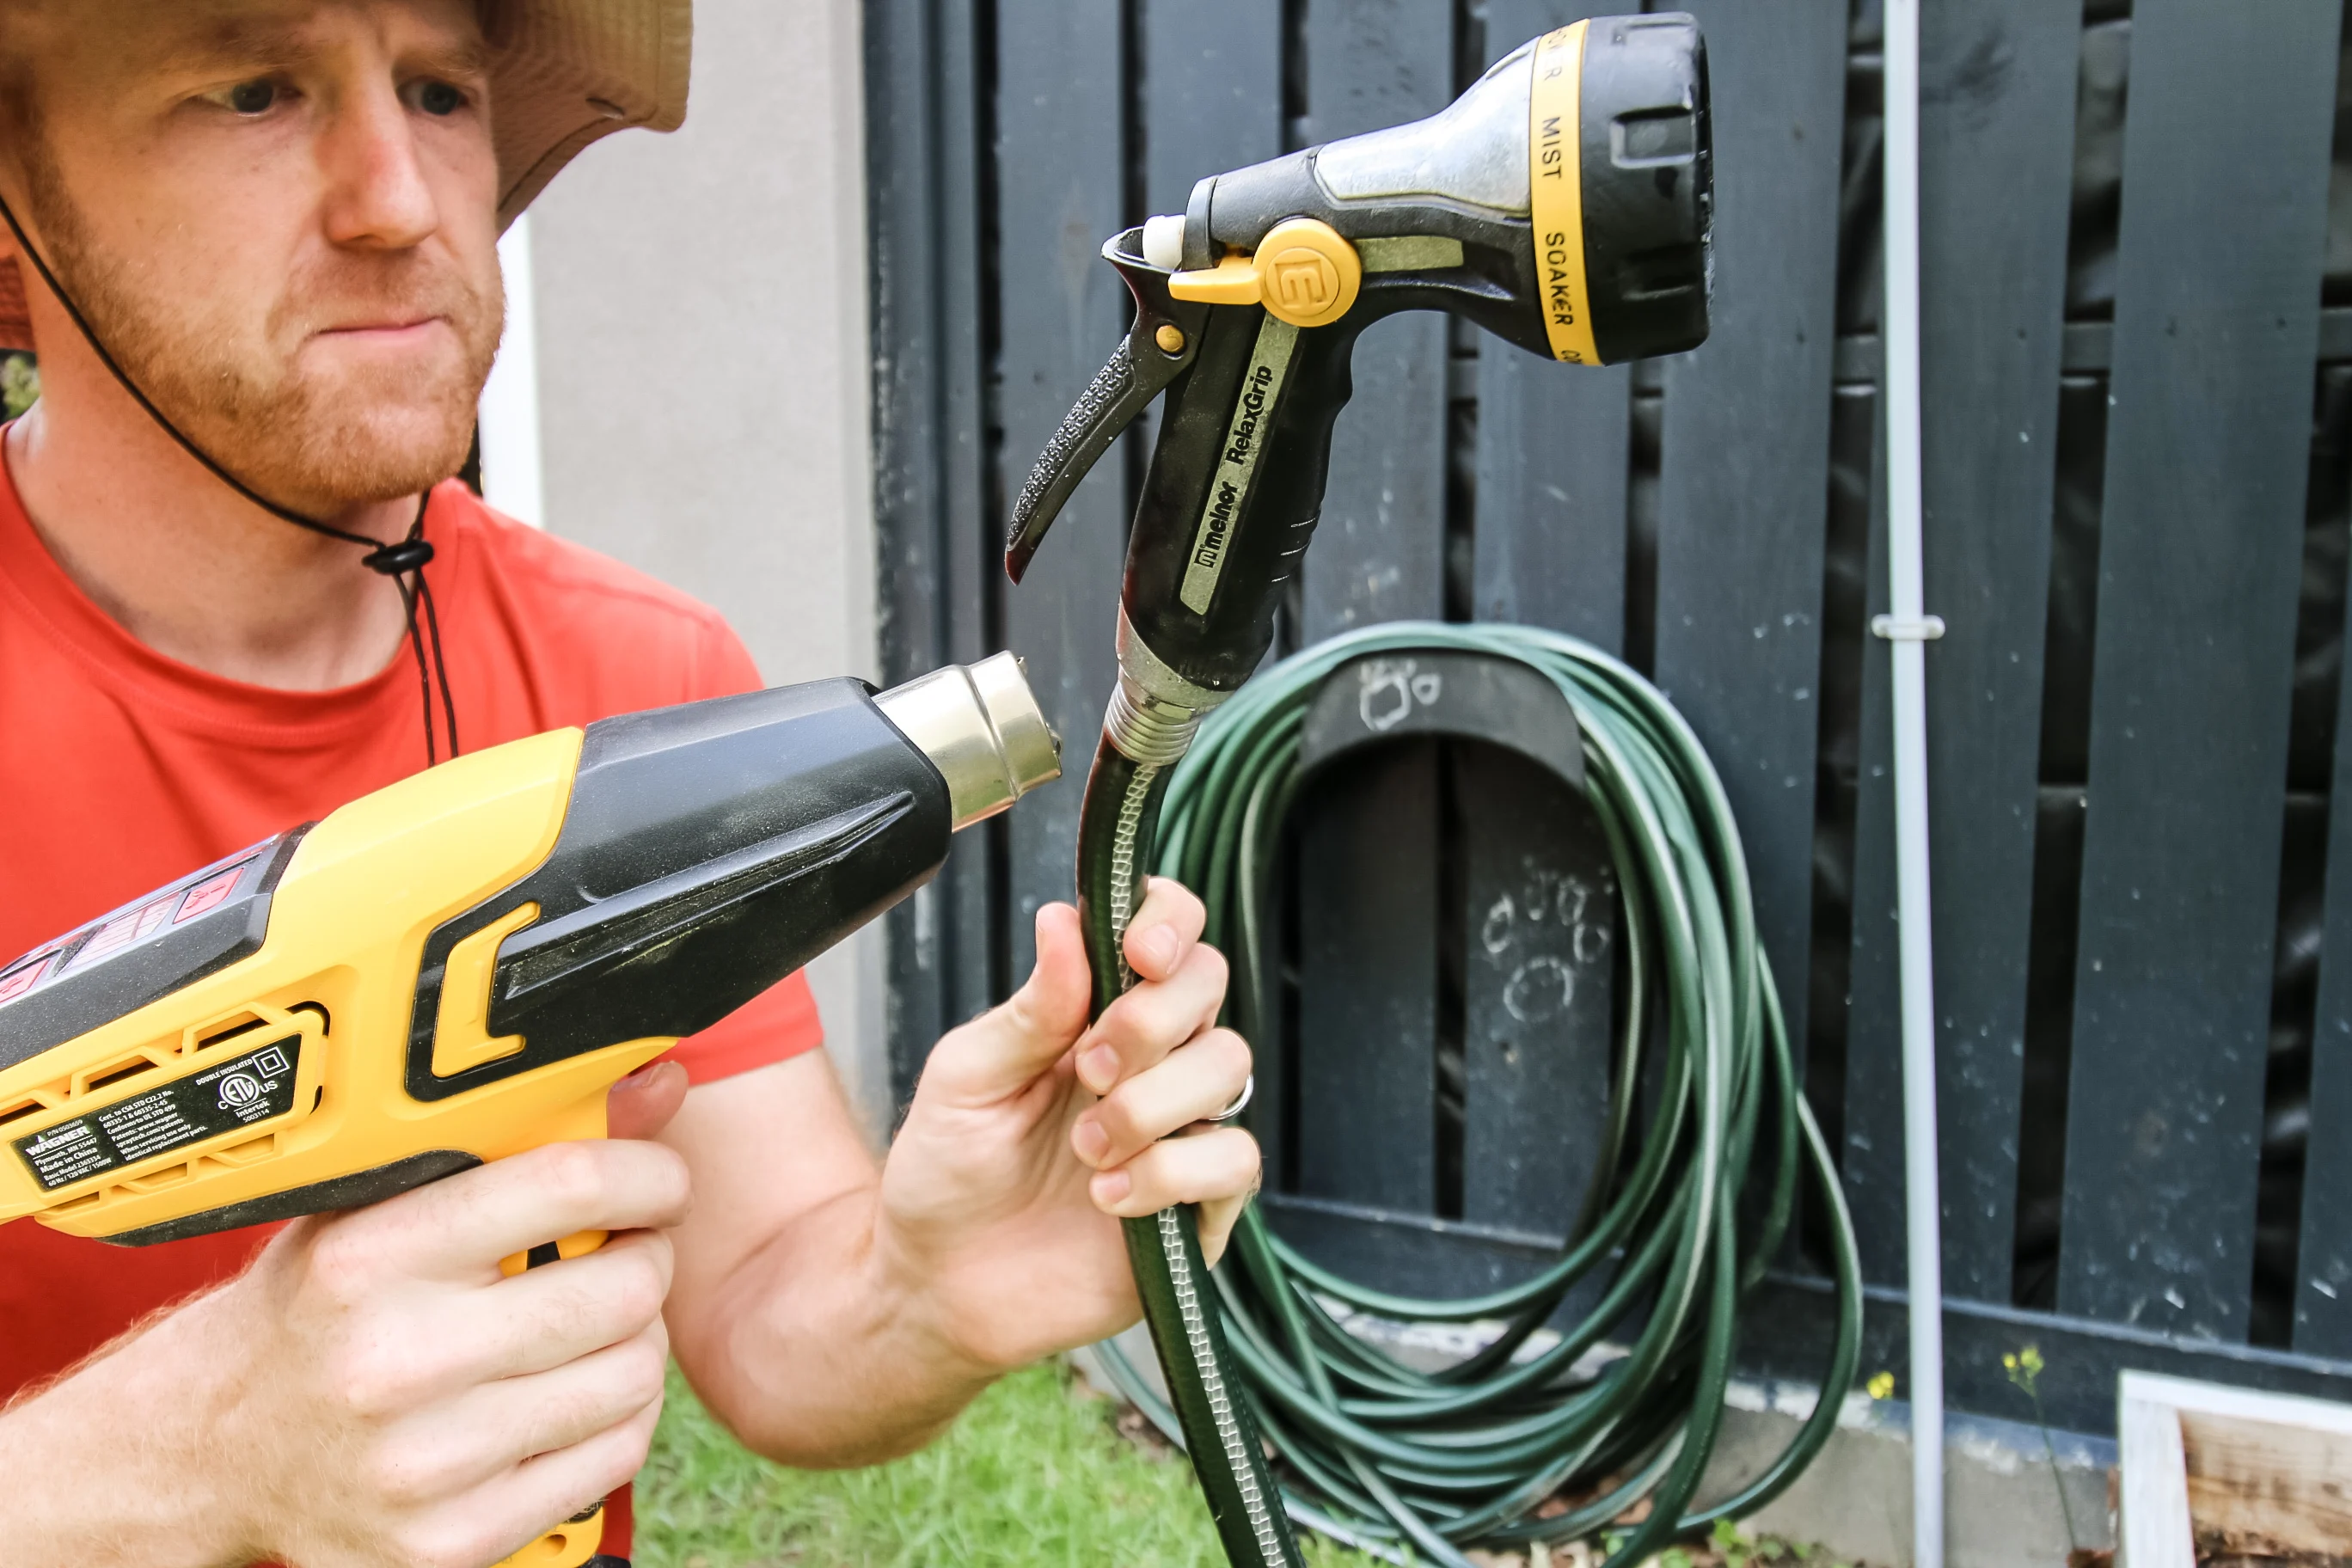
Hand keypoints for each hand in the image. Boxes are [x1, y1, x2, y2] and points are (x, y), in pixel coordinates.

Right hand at [0, 1066, 693, 1567]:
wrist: (216, 1452)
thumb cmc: (318, 1308)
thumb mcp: (378, 1207)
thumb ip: (514, 1145)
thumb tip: (658, 1083)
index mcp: (369, 1258)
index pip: (570, 1186)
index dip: (647, 1174)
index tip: (658, 1180)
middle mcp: (394, 1362)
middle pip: (623, 1289)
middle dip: (648, 1258)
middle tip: (627, 1251)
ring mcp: (427, 1463)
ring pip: (635, 1374)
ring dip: (639, 1340)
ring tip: (593, 1324)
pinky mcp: (454, 1541)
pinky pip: (615, 1454)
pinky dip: (617, 1416)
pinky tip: (570, 1393)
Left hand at [877, 878, 1259, 1372]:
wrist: (937, 1286)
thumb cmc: (946, 1172)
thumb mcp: (967, 1076)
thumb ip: (1029, 1007)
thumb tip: (1064, 919)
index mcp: (1095, 1014)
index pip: (1168, 935)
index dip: (1171, 922)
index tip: (1138, 952)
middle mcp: (1150, 1061)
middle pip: (1209, 986)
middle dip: (1152, 1020)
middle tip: (1087, 1069)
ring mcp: (1181, 1130)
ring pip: (1229, 1067)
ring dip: (1150, 1104)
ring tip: (1085, 1150)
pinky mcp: (1199, 1206)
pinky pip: (1234, 1160)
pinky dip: (1170, 1174)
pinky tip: (1110, 1200)